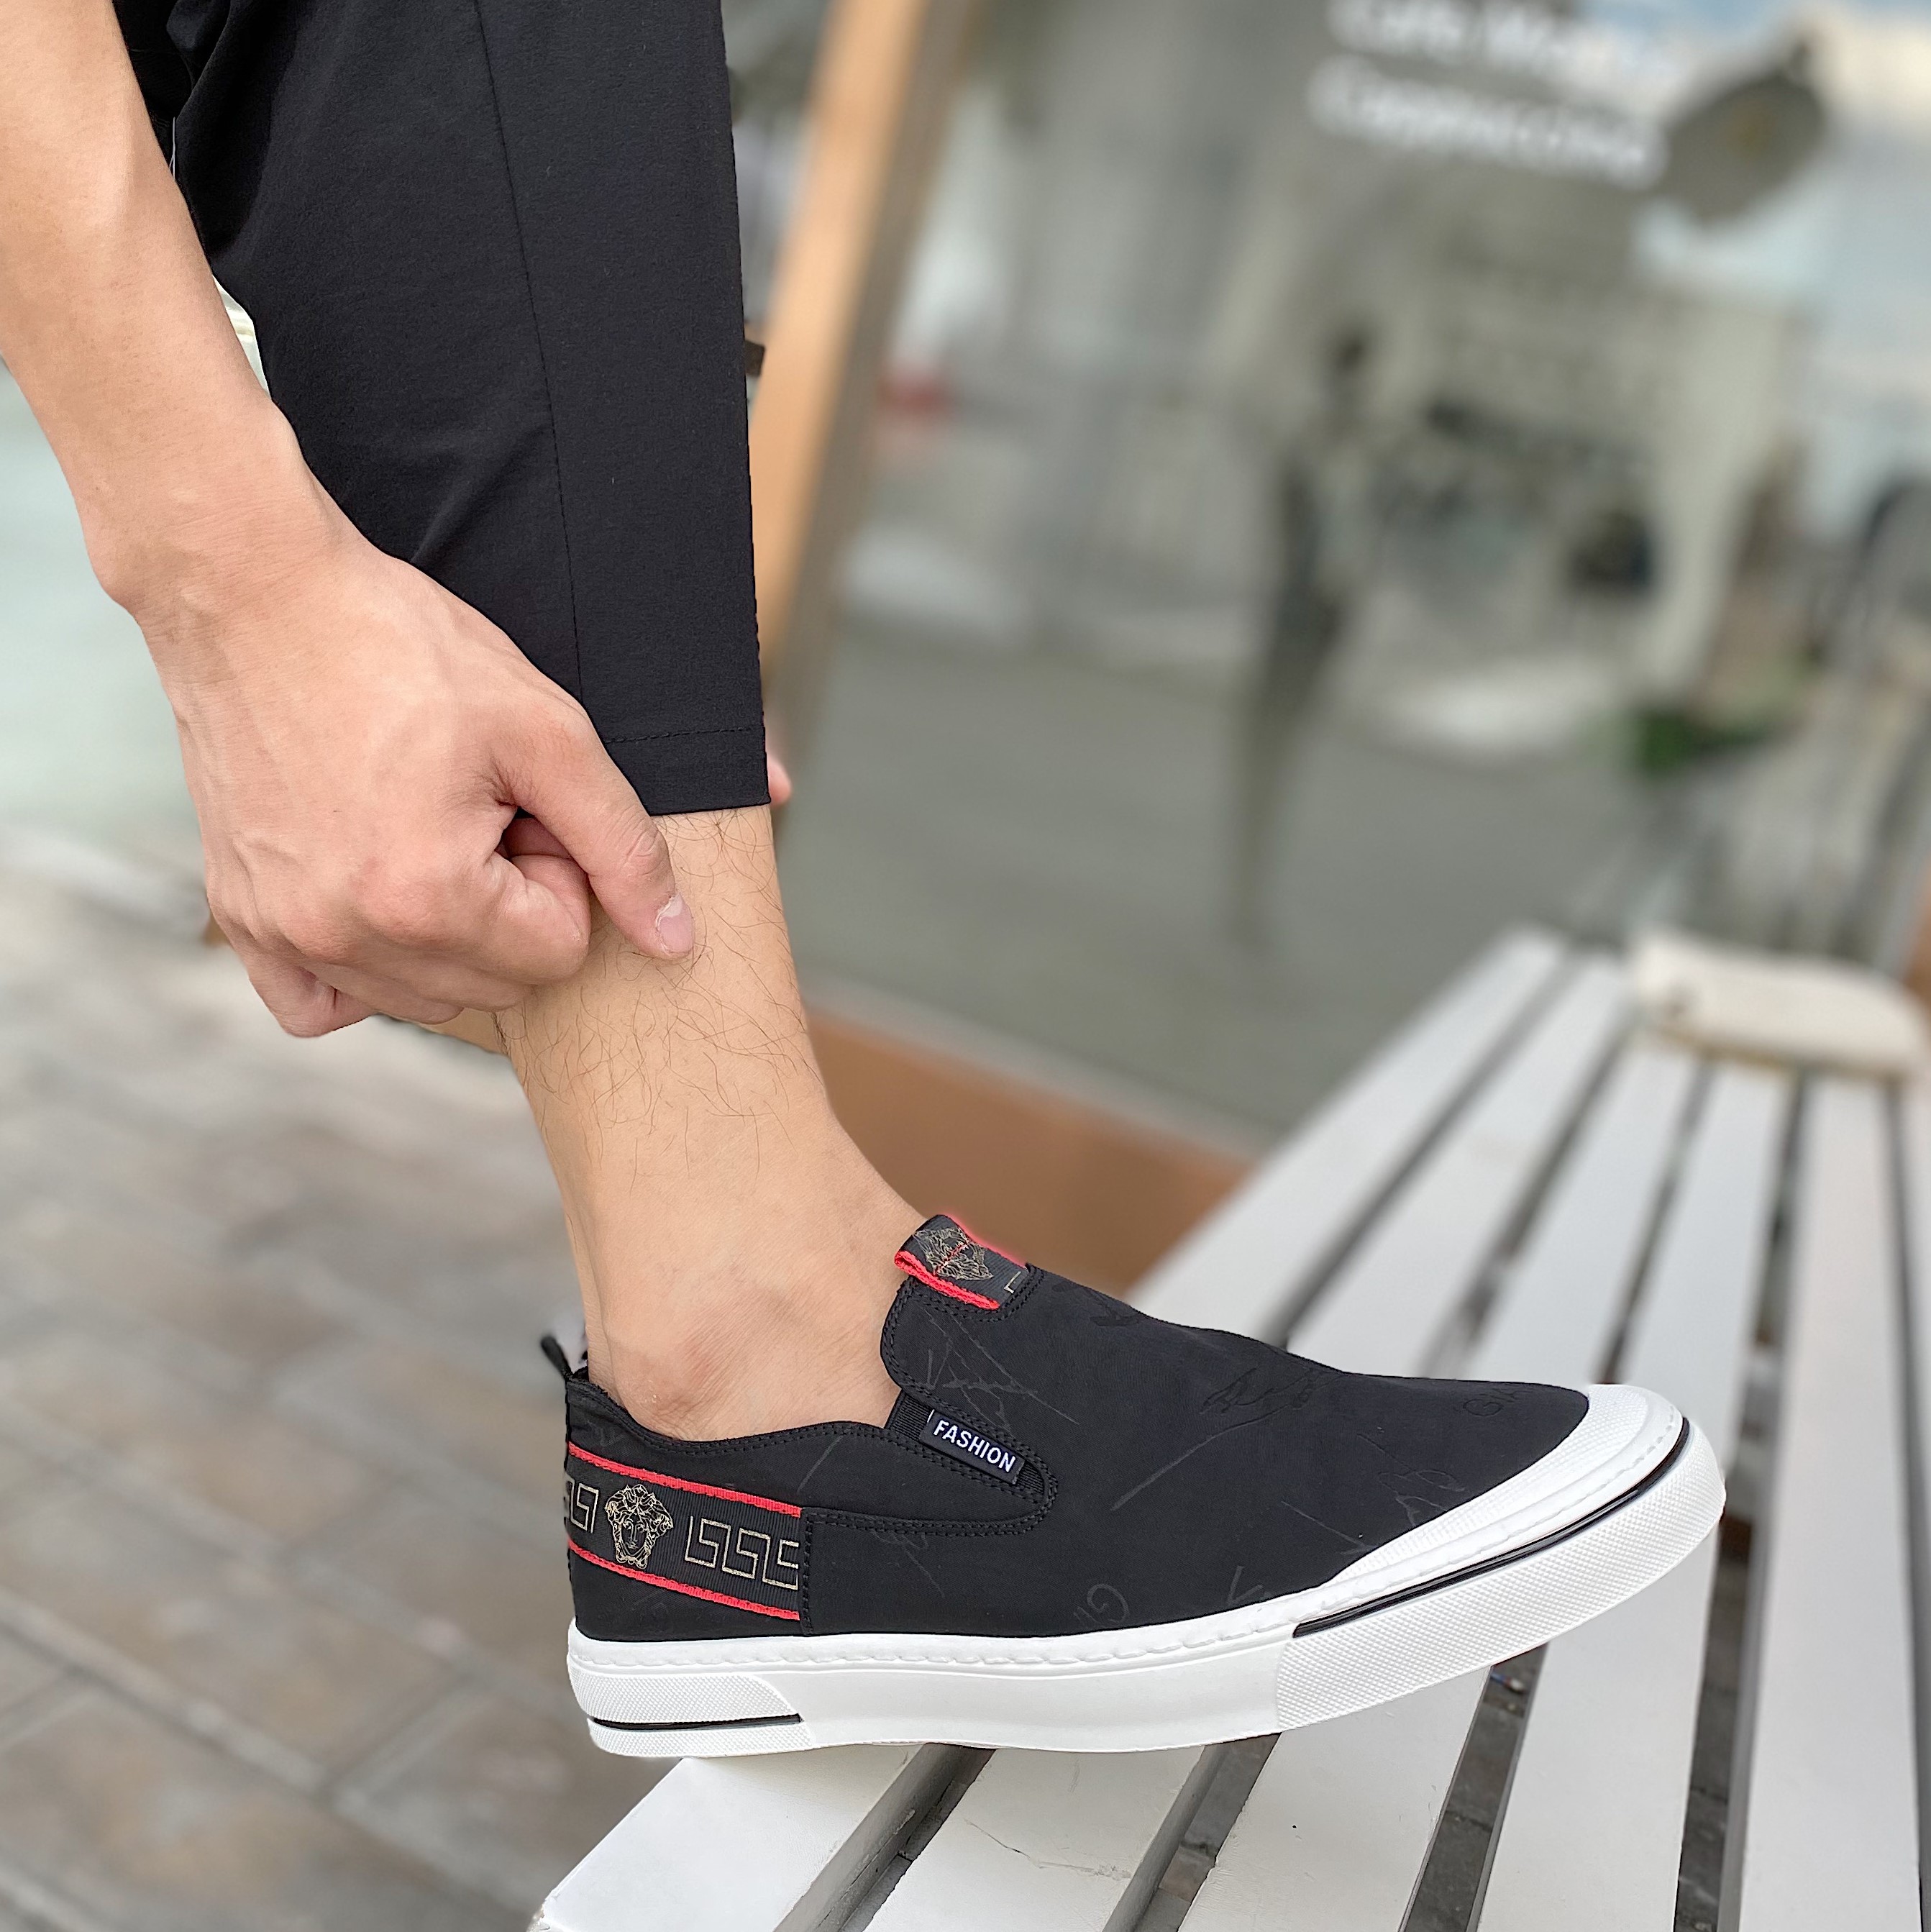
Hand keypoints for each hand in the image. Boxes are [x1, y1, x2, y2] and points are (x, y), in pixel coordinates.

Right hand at [152, 500, 692, 1036]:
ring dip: (445, 933)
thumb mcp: (547, 734)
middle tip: (474, 809)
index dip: (560, 874)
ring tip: (423, 828)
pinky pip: (317, 1006)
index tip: (520, 803)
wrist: (256, 594)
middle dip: (509, 907)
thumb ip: (624, 847)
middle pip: (495, 987)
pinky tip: (373, 896)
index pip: (558, 954)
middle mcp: (342, 936)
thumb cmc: (403, 647)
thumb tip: (676, 942)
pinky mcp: (241, 918)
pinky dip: (360, 971)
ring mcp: (280, 933)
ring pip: (420, 999)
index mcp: (425, 900)